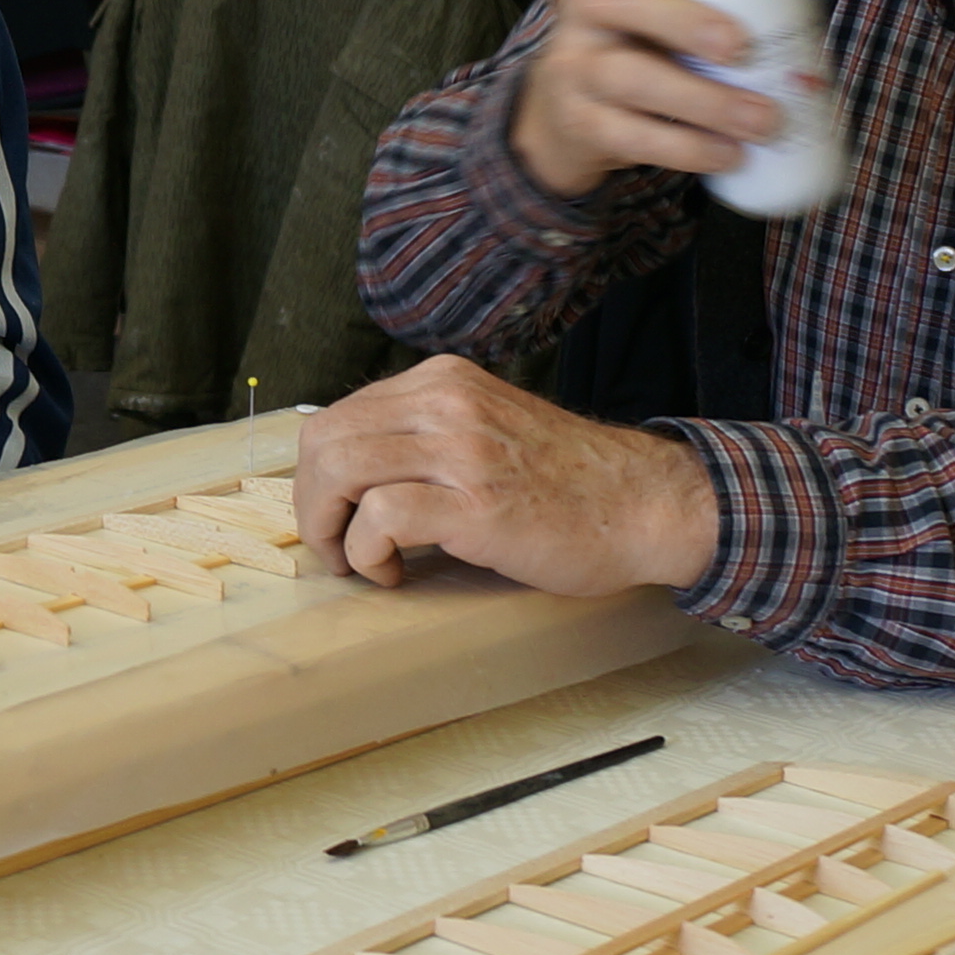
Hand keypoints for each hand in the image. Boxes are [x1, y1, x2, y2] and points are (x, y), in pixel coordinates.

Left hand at [292, 356, 718, 596]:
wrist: (645, 504)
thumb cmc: (568, 482)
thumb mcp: (489, 428)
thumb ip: (429, 434)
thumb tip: (356, 472)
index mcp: (443, 381)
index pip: (337, 416)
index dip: (315, 475)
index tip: (331, 515)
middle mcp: (446, 402)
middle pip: (324, 440)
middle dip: (309, 503)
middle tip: (331, 547)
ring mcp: (461, 450)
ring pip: (339, 470)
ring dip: (328, 529)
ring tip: (355, 562)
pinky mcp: (475, 504)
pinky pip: (379, 516)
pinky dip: (367, 553)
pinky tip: (393, 573)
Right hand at [508, 0, 782, 199]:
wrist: (566, 111)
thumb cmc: (642, 43)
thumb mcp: (662, 3)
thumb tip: (802, 14)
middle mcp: (586, 4)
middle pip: (616, 0)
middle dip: (683, 22)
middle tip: (742, 47)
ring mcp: (576, 64)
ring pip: (632, 77)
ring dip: (705, 101)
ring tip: (763, 121)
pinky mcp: (581, 121)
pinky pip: (632, 136)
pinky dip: (687, 149)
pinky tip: (729, 155)